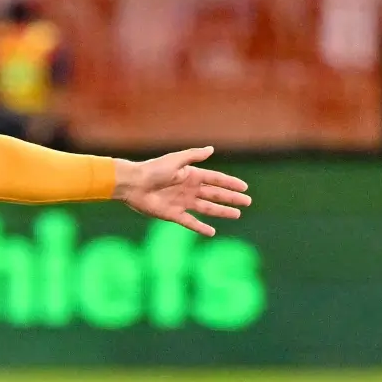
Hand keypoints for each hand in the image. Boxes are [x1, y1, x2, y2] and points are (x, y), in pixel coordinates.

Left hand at [113, 147, 250, 236]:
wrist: (133, 184)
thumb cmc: (152, 170)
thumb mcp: (175, 160)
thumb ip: (193, 156)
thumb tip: (211, 149)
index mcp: (190, 175)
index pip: (215, 179)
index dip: (229, 183)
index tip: (244, 187)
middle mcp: (188, 189)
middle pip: (214, 194)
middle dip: (231, 198)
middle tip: (248, 202)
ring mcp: (181, 202)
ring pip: (207, 208)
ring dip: (221, 212)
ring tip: (236, 215)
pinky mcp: (173, 214)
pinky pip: (190, 222)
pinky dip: (201, 227)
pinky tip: (212, 232)